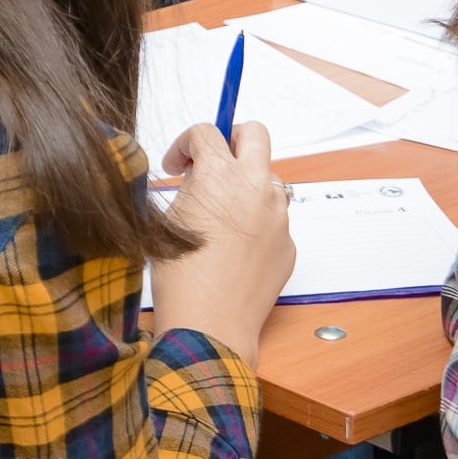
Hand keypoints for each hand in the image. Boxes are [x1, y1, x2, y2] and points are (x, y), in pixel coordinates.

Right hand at [150, 121, 294, 368]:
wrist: (209, 327)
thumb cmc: (181, 279)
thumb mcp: (169, 220)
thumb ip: (190, 187)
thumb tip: (200, 175)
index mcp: (221, 175)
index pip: (206, 131)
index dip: (185, 143)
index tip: (178, 163)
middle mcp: (256, 187)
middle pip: (254, 133)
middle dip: (232, 140)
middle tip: (214, 160)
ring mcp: (278, 216)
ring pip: (268, 179)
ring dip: (247, 185)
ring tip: (221, 215)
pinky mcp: (288, 244)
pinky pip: (274, 220)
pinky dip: (256, 223)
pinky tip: (234, 250)